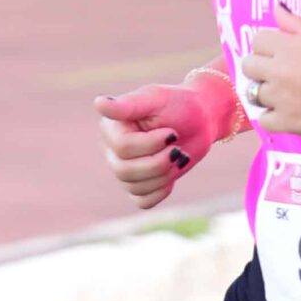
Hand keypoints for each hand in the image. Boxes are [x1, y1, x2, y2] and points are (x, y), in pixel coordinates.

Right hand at [94, 69, 244, 209]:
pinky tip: (172, 175)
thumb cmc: (178, 104)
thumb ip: (128, 104)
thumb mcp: (155, 99)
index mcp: (111, 128)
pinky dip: (160, 192)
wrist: (201, 120)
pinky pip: (142, 201)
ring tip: (177, 157)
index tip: (172, 133)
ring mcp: (125, 169)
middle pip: (124, 171)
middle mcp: (112, 150)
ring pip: (134, 187)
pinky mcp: (141, 184)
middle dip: (158, 163)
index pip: (123, 148)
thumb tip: (99, 103)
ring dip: (163, 175)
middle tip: (177, 149)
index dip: (151, 145)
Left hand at [243, 3, 300, 141]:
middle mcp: (280, 70)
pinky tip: (287, 112)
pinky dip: (272, 116)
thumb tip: (276, 6)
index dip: (268, 46)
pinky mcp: (289, 124)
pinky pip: (264, 119)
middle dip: (261, 67)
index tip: (279, 53)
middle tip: (279, 73)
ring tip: (285, 94)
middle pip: (249, 66)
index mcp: (290, 46)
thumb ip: (297, 22)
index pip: (257, 40)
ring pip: (253, 93)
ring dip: (266, 92)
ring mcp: (282, 99)